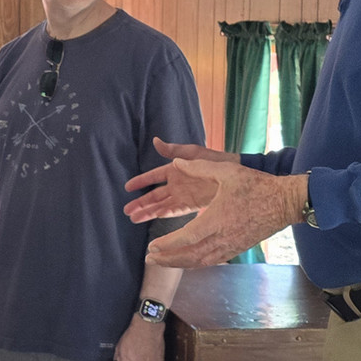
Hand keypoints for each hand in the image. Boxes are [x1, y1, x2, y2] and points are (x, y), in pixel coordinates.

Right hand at [123, 138, 241, 222]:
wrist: (234, 174)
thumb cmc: (214, 160)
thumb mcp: (193, 152)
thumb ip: (173, 150)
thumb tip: (155, 141)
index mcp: (174, 169)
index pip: (153, 177)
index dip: (140, 182)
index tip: (127, 187)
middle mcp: (175, 184)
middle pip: (154, 196)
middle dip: (141, 203)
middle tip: (127, 211)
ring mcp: (182, 196)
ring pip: (161, 206)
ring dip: (149, 212)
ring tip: (135, 219)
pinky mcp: (191, 205)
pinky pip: (175, 211)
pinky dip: (165, 215)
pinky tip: (155, 219)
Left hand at [148, 167, 306, 268]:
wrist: (284, 202)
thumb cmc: (257, 185)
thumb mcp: (227, 171)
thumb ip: (199, 167)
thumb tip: (176, 162)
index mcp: (217, 219)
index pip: (187, 238)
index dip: (168, 244)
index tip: (152, 246)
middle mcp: (223, 237)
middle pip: (190, 256)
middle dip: (168, 259)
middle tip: (151, 259)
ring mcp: (232, 246)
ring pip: (201, 261)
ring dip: (180, 263)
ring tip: (164, 262)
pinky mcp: (238, 248)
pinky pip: (213, 261)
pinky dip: (197, 263)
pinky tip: (189, 261)